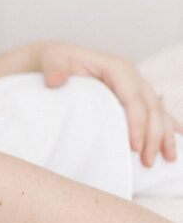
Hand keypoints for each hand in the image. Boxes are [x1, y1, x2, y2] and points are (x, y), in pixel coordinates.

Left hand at [36, 42, 179, 165]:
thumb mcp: (52, 60)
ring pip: (159, 112)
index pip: (133, 98)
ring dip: (165, 136)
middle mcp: (133, 77)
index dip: (137, 122)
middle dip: (153, 135)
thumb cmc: (57, 61)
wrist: (60, 60)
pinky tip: (175, 141)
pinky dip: (168, 128)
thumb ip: (54, 69)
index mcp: (118, 69)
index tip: (135, 146)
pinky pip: (157, 113)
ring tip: (168, 159)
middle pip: (152, 108)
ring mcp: (137, 87)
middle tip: (148, 162)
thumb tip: (54, 81)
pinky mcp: (136, 97)